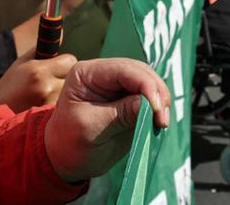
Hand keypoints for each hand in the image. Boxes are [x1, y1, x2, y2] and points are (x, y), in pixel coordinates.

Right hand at [0, 51, 74, 114]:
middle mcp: (46, 87)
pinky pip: (64, 106)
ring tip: (48, 94)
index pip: (70, 60)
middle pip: (73, 77)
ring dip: (65, 92)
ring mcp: (49, 104)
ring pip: (70, 93)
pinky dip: (60, 105)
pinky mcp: (49, 118)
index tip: (59, 66)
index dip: (65, 62)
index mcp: (39, 71)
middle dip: (66, 77)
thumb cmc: (8, 87)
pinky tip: (47, 105)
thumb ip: (42, 49)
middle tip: (55, 81)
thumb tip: (61, 32)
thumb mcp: (22, 63)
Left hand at [43, 58, 171, 182]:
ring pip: (149, 82)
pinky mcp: (130, 100)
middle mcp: (105, 73)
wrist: (67, 160)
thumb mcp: (90, 127)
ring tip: (162, 122)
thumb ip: (120, 113)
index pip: (123, 70)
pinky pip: (150, 97)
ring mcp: (118, 85)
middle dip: (156, 92)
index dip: (145, 85)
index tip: (157, 108)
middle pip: (141, 72)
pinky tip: (159, 121)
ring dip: (160, 100)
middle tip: (163, 118)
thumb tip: (149, 104)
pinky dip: (158, 108)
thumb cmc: (70, 142)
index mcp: (87, 73)